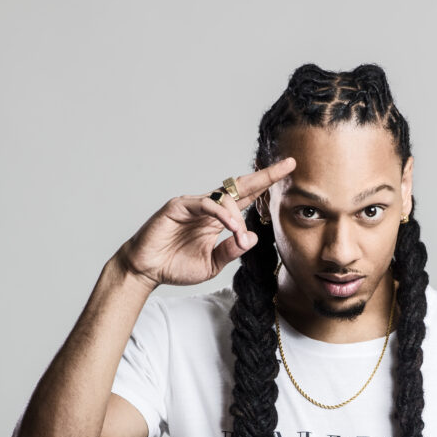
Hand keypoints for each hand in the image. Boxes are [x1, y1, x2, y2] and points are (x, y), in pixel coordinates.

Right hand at [114, 156, 295, 289]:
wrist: (147, 270)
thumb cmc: (176, 265)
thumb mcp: (212, 264)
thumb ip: (232, 251)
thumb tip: (253, 237)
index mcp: (218, 219)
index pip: (248, 198)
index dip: (267, 186)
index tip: (289, 174)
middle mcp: (209, 207)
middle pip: (241, 186)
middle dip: (265, 176)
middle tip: (289, 165)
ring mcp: (194, 204)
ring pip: (225, 197)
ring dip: (238, 215)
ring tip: (238, 234)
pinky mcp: (179, 206)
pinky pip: (207, 204)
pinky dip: (222, 214)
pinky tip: (231, 226)